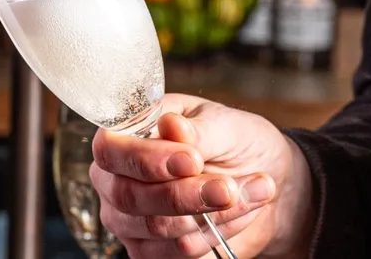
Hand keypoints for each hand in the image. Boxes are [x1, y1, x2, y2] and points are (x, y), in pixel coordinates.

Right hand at [90, 94, 314, 257]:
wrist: (261, 180)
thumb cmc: (235, 142)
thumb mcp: (225, 124)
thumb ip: (197, 128)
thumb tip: (171, 125)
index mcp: (124, 138)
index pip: (109, 150)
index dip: (145, 159)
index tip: (192, 160)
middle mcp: (116, 180)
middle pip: (129, 196)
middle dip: (183, 194)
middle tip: (228, 188)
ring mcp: (128, 220)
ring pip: (157, 226)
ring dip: (211, 213)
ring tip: (248, 192)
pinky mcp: (149, 251)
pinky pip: (178, 251)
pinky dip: (216, 233)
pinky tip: (238, 213)